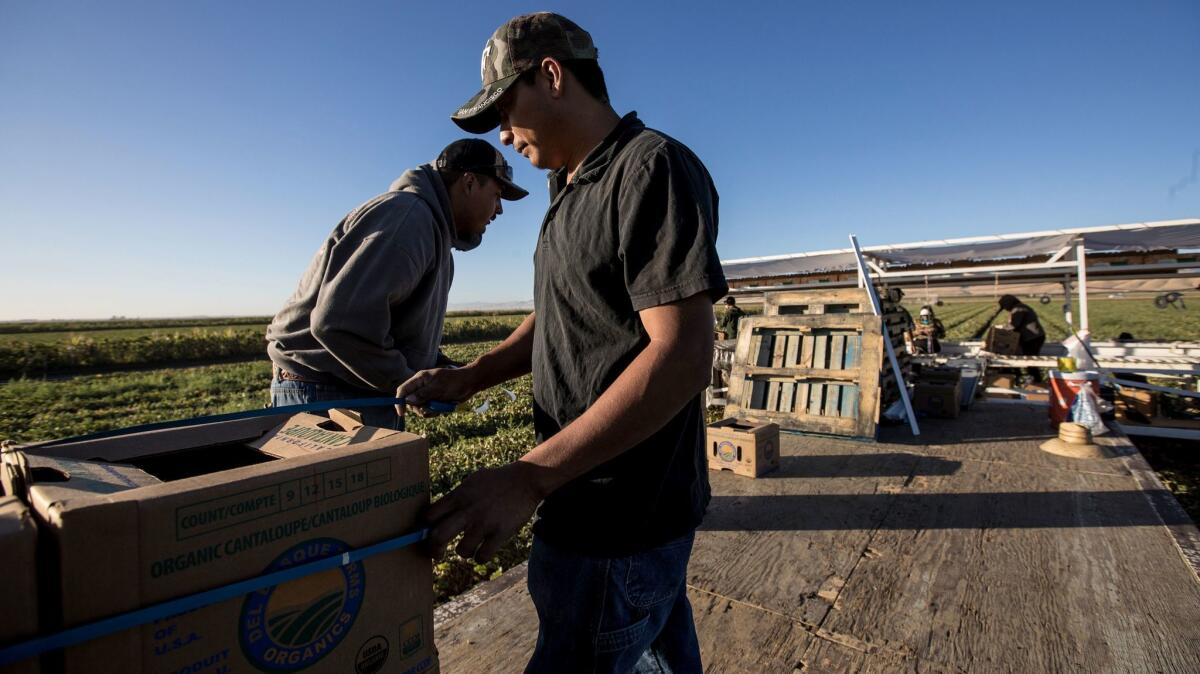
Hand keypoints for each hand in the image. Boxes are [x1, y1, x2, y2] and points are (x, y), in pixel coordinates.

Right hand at [395, 367, 478, 417]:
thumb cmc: (455, 382)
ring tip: (441, 405)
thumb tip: (408, 400)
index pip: (403, 390)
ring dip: (430, 410)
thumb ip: (423, 394)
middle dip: (419, 408)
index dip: (399, 401)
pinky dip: (435, 411)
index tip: (402, 413)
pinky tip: (444, 406)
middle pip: (411, 402)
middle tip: (430, 408)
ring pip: (420, 408)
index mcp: (420, 379)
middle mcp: (422, 386)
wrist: (470, 383)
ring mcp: (428, 394)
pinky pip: (429, 411)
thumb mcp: (439, 388)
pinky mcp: (434, 401)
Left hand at [425, 461, 546, 561]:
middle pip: (438, 537)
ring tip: (469, 548)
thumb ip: (455, 496)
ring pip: (462, 551)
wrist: (525, 480)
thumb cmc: (496, 480)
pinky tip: (484, 551)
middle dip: (434, 549)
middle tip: (437, 554)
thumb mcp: (472, 481)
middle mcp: (468, 510)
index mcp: (458, 496)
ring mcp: (484, 522)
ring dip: (464, 552)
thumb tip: (436, 512)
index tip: (429, 534)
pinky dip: (481, 557)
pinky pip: (483, 556)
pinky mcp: (500, 532)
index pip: (429, 517)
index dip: (425, 529)